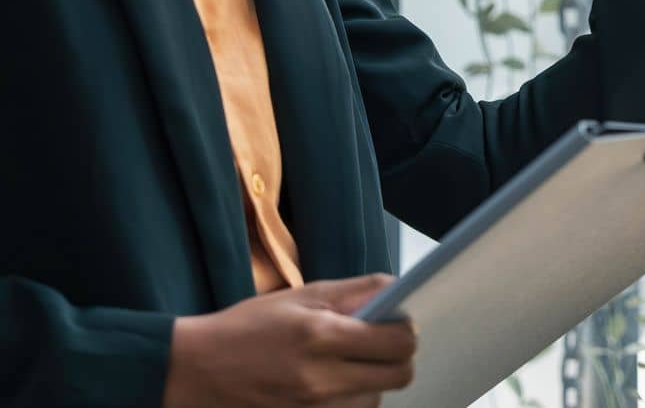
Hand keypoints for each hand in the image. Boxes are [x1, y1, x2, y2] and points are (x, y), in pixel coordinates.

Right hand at [161, 273, 417, 407]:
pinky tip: (333, 383)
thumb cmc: (248, 327)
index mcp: (322, 337)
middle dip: (397, 356)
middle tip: (377, 343)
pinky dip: (352, 399)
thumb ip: (356, 292)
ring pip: (378, 398)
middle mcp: (322, 380)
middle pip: (400, 376)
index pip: (399, 342)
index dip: (405, 330)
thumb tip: (400, 289)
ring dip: (373, 380)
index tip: (394, 323)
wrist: (197, 370)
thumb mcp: (302, 295)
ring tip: (346, 364)